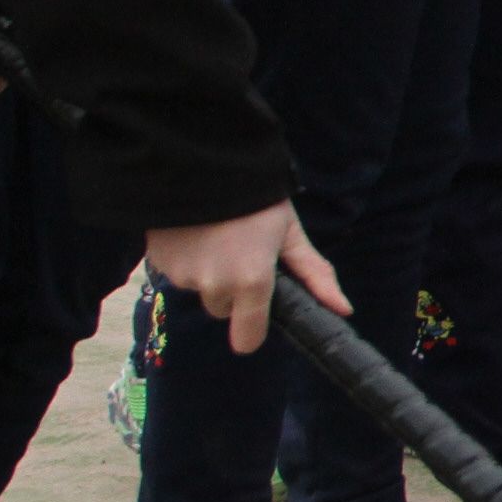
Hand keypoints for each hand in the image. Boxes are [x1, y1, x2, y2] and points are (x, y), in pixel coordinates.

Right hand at [144, 201, 344, 355]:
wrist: (206, 163)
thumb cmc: (259, 200)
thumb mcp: (291, 234)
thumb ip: (315, 275)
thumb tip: (344, 310)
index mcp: (252, 282)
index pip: (247, 338)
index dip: (253, 328)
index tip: (256, 313)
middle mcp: (215, 286)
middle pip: (223, 310)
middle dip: (232, 291)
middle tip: (241, 253)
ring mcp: (182, 276)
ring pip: (200, 290)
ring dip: (208, 274)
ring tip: (217, 237)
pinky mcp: (158, 264)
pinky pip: (176, 274)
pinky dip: (186, 260)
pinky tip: (194, 233)